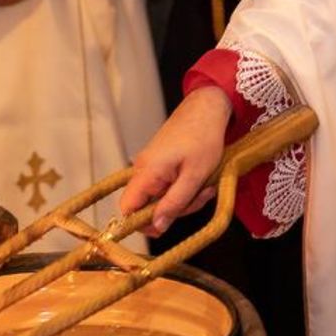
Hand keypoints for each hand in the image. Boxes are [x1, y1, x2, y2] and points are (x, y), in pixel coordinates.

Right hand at [117, 86, 231, 234]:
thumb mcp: (194, 177)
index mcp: (147, 172)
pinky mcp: (159, 161)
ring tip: (205, 185)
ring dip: (183, 197)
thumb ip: (174, 204)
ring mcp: (150, 164)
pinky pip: (166, 184)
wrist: (207, 107)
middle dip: (176, 208)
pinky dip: (183, 186)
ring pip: (160, 195)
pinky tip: (199, 178)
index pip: (127, 208)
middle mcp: (142, 168)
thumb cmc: (204, 138)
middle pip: (147, 205)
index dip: (143, 222)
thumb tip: (156, 227)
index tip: (168, 223)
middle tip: (201, 196)